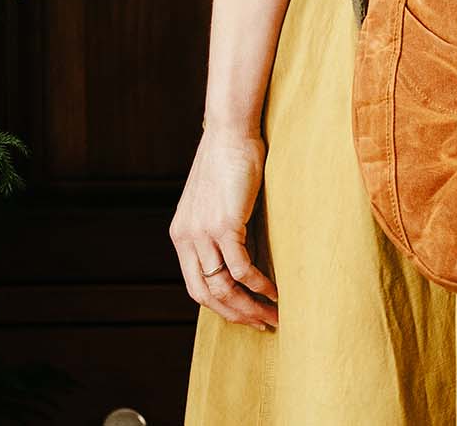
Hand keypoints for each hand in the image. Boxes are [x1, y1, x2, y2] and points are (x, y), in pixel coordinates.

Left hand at [169, 127, 278, 328]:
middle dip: (236, 315)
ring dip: (250, 307)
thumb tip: (241, 260)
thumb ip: (219, 231)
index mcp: (181, 235)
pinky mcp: (224, 225)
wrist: (231, 132)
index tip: (244, 315)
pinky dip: (259, 285)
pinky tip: (275, 291)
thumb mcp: (215, 201)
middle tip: (261, 324)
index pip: (195, 286)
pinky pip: (241, 268)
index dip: (220, 307)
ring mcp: (203, 233)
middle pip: (207, 295)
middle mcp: (187, 239)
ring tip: (272, 315)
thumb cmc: (229, 161)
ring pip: (224, 287)